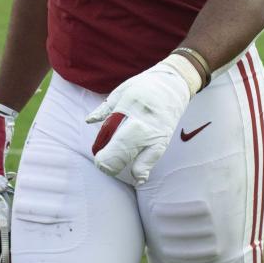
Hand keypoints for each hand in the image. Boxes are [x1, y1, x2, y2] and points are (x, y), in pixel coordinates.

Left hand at [86, 55, 201, 185]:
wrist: (174, 83)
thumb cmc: (145, 86)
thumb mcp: (122, 91)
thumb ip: (106, 108)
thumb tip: (89, 121)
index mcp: (130, 106)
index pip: (113, 131)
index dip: (105, 149)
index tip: (97, 156)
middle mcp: (144, 121)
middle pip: (126, 146)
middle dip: (111, 161)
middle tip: (102, 164)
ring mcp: (156, 131)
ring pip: (142, 155)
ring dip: (127, 166)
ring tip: (115, 171)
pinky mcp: (164, 137)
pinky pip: (154, 157)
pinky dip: (145, 169)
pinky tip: (138, 178)